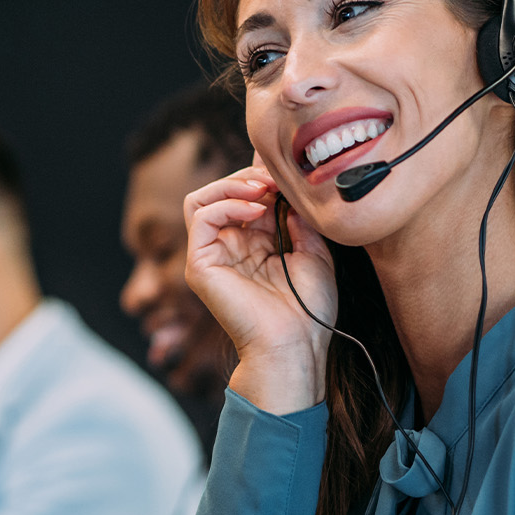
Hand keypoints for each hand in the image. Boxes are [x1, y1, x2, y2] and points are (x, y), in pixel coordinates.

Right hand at [184, 164, 336, 412]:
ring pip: (202, 199)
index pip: (247, 197)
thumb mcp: (315, 254)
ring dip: (232, 183)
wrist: (295, 343)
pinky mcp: (199, 265)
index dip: (263, 177)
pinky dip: (226, 202)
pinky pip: (200, 216)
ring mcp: (211, 256)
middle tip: (277, 177)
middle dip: (250, 176)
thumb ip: (299, 220)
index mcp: (255, 245)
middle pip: (222, 192)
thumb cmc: (307, 309)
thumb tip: (290, 191)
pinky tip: (255, 208)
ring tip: (263, 187)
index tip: (288, 170)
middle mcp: (230, 247)